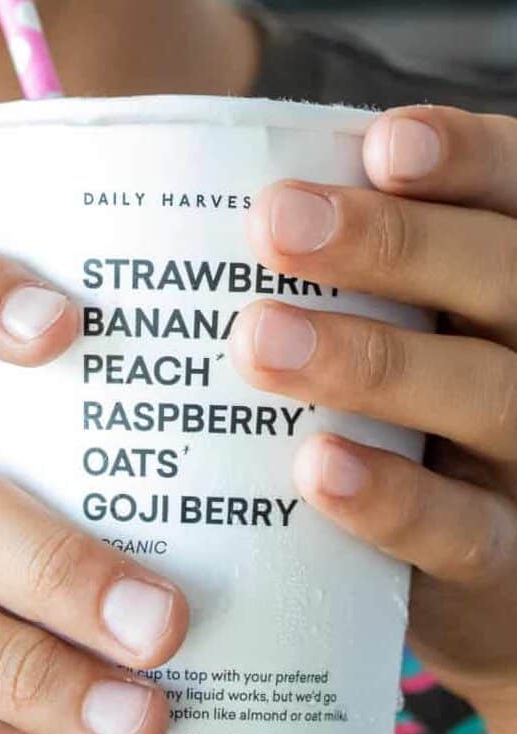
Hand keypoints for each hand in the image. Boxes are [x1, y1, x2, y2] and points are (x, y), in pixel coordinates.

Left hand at [231, 106, 516, 733]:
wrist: (489, 588)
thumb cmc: (423, 434)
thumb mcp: (413, 343)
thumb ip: (367, 286)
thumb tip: (244, 214)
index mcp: (513, 296)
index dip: (468, 163)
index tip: (383, 145)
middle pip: (504, 282)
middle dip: (395, 245)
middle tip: (276, 223)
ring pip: (487, 396)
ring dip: (372, 361)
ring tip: (259, 340)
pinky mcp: (501, 562)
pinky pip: (460, 530)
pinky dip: (390, 496)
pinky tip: (317, 466)